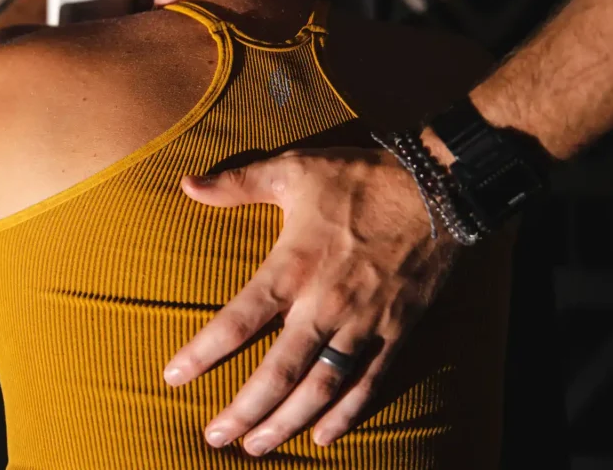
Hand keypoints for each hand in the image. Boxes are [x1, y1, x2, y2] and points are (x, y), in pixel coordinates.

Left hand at [168, 147, 458, 454]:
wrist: (438, 189)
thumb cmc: (360, 178)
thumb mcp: (293, 169)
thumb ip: (237, 184)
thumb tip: (186, 185)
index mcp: (293, 266)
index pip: (239, 320)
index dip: (203, 352)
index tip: (173, 377)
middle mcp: (325, 304)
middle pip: (278, 371)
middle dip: (245, 410)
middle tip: (215, 437)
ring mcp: (363, 323)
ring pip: (321, 386)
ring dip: (287, 421)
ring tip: (257, 447)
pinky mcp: (396, 332)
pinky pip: (368, 382)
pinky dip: (346, 413)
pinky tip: (322, 436)